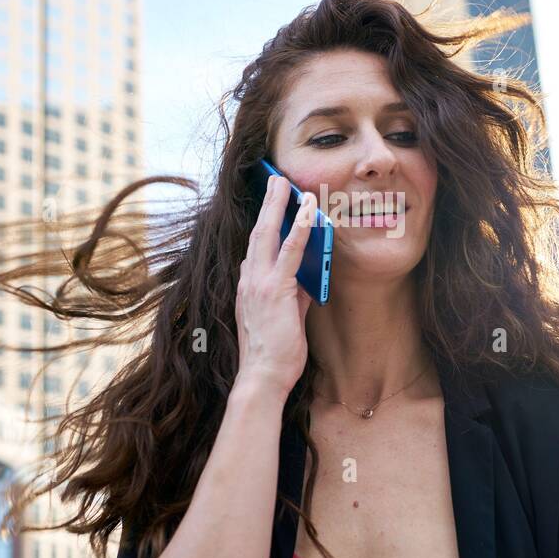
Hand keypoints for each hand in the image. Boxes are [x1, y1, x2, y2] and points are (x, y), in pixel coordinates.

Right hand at [235, 173, 316, 393]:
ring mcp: (258, 283)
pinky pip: (290, 250)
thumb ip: (295, 294)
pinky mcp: (275, 289)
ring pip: (268, 233)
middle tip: (274, 180)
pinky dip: (300, 226)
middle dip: (266, 204)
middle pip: (257, 232)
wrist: (262, 377)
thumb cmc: (273, 354)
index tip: (270, 207)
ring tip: (286, 183)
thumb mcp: (285, 317)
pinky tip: (309, 210)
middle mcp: (248, 280)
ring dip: (278, 205)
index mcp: (248, 287)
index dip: (264, 224)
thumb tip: (311, 276)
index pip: (256, 248)